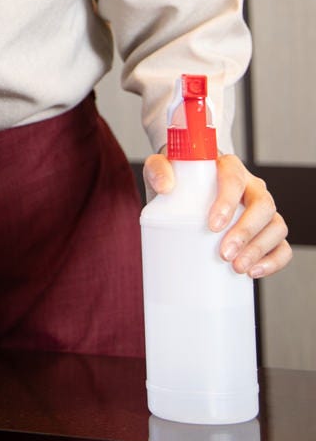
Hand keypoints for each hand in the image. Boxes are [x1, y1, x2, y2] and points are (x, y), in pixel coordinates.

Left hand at [143, 151, 292, 278]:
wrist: (184, 189)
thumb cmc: (177, 177)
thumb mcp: (160, 167)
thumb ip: (157, 169)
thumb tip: (165, 186)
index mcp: (229, 167)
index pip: (234, 179)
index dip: (228, 202)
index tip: (213, 225)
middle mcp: (251, 186)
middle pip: (263, 206)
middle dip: (246, 232)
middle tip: (224, 254)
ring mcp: (262, 209)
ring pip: (277, 226)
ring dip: (260, 250)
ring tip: (236, 267)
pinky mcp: (267, 230)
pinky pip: (283, 246)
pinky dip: (274, 261)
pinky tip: (254, 273)